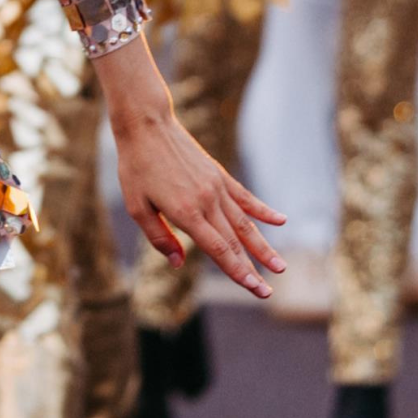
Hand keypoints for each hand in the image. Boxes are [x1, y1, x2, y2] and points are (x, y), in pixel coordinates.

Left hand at [95, 37, 284, 297]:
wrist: (147, 124)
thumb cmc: (136, 166)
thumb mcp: (136, 206)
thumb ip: (159, 238)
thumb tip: (179, 263)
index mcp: (186, 212)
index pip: (219, 250)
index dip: (238, 272)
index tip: (256, 289)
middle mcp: (207, 201)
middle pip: (235, 242)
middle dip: (253, 269)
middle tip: (269, 293)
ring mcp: (216, 187)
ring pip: (244, 223)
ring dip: (263, 246)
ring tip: (281, 265)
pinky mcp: (219, 175)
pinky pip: (244, 197)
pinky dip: (263, 210)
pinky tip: (281, 220)